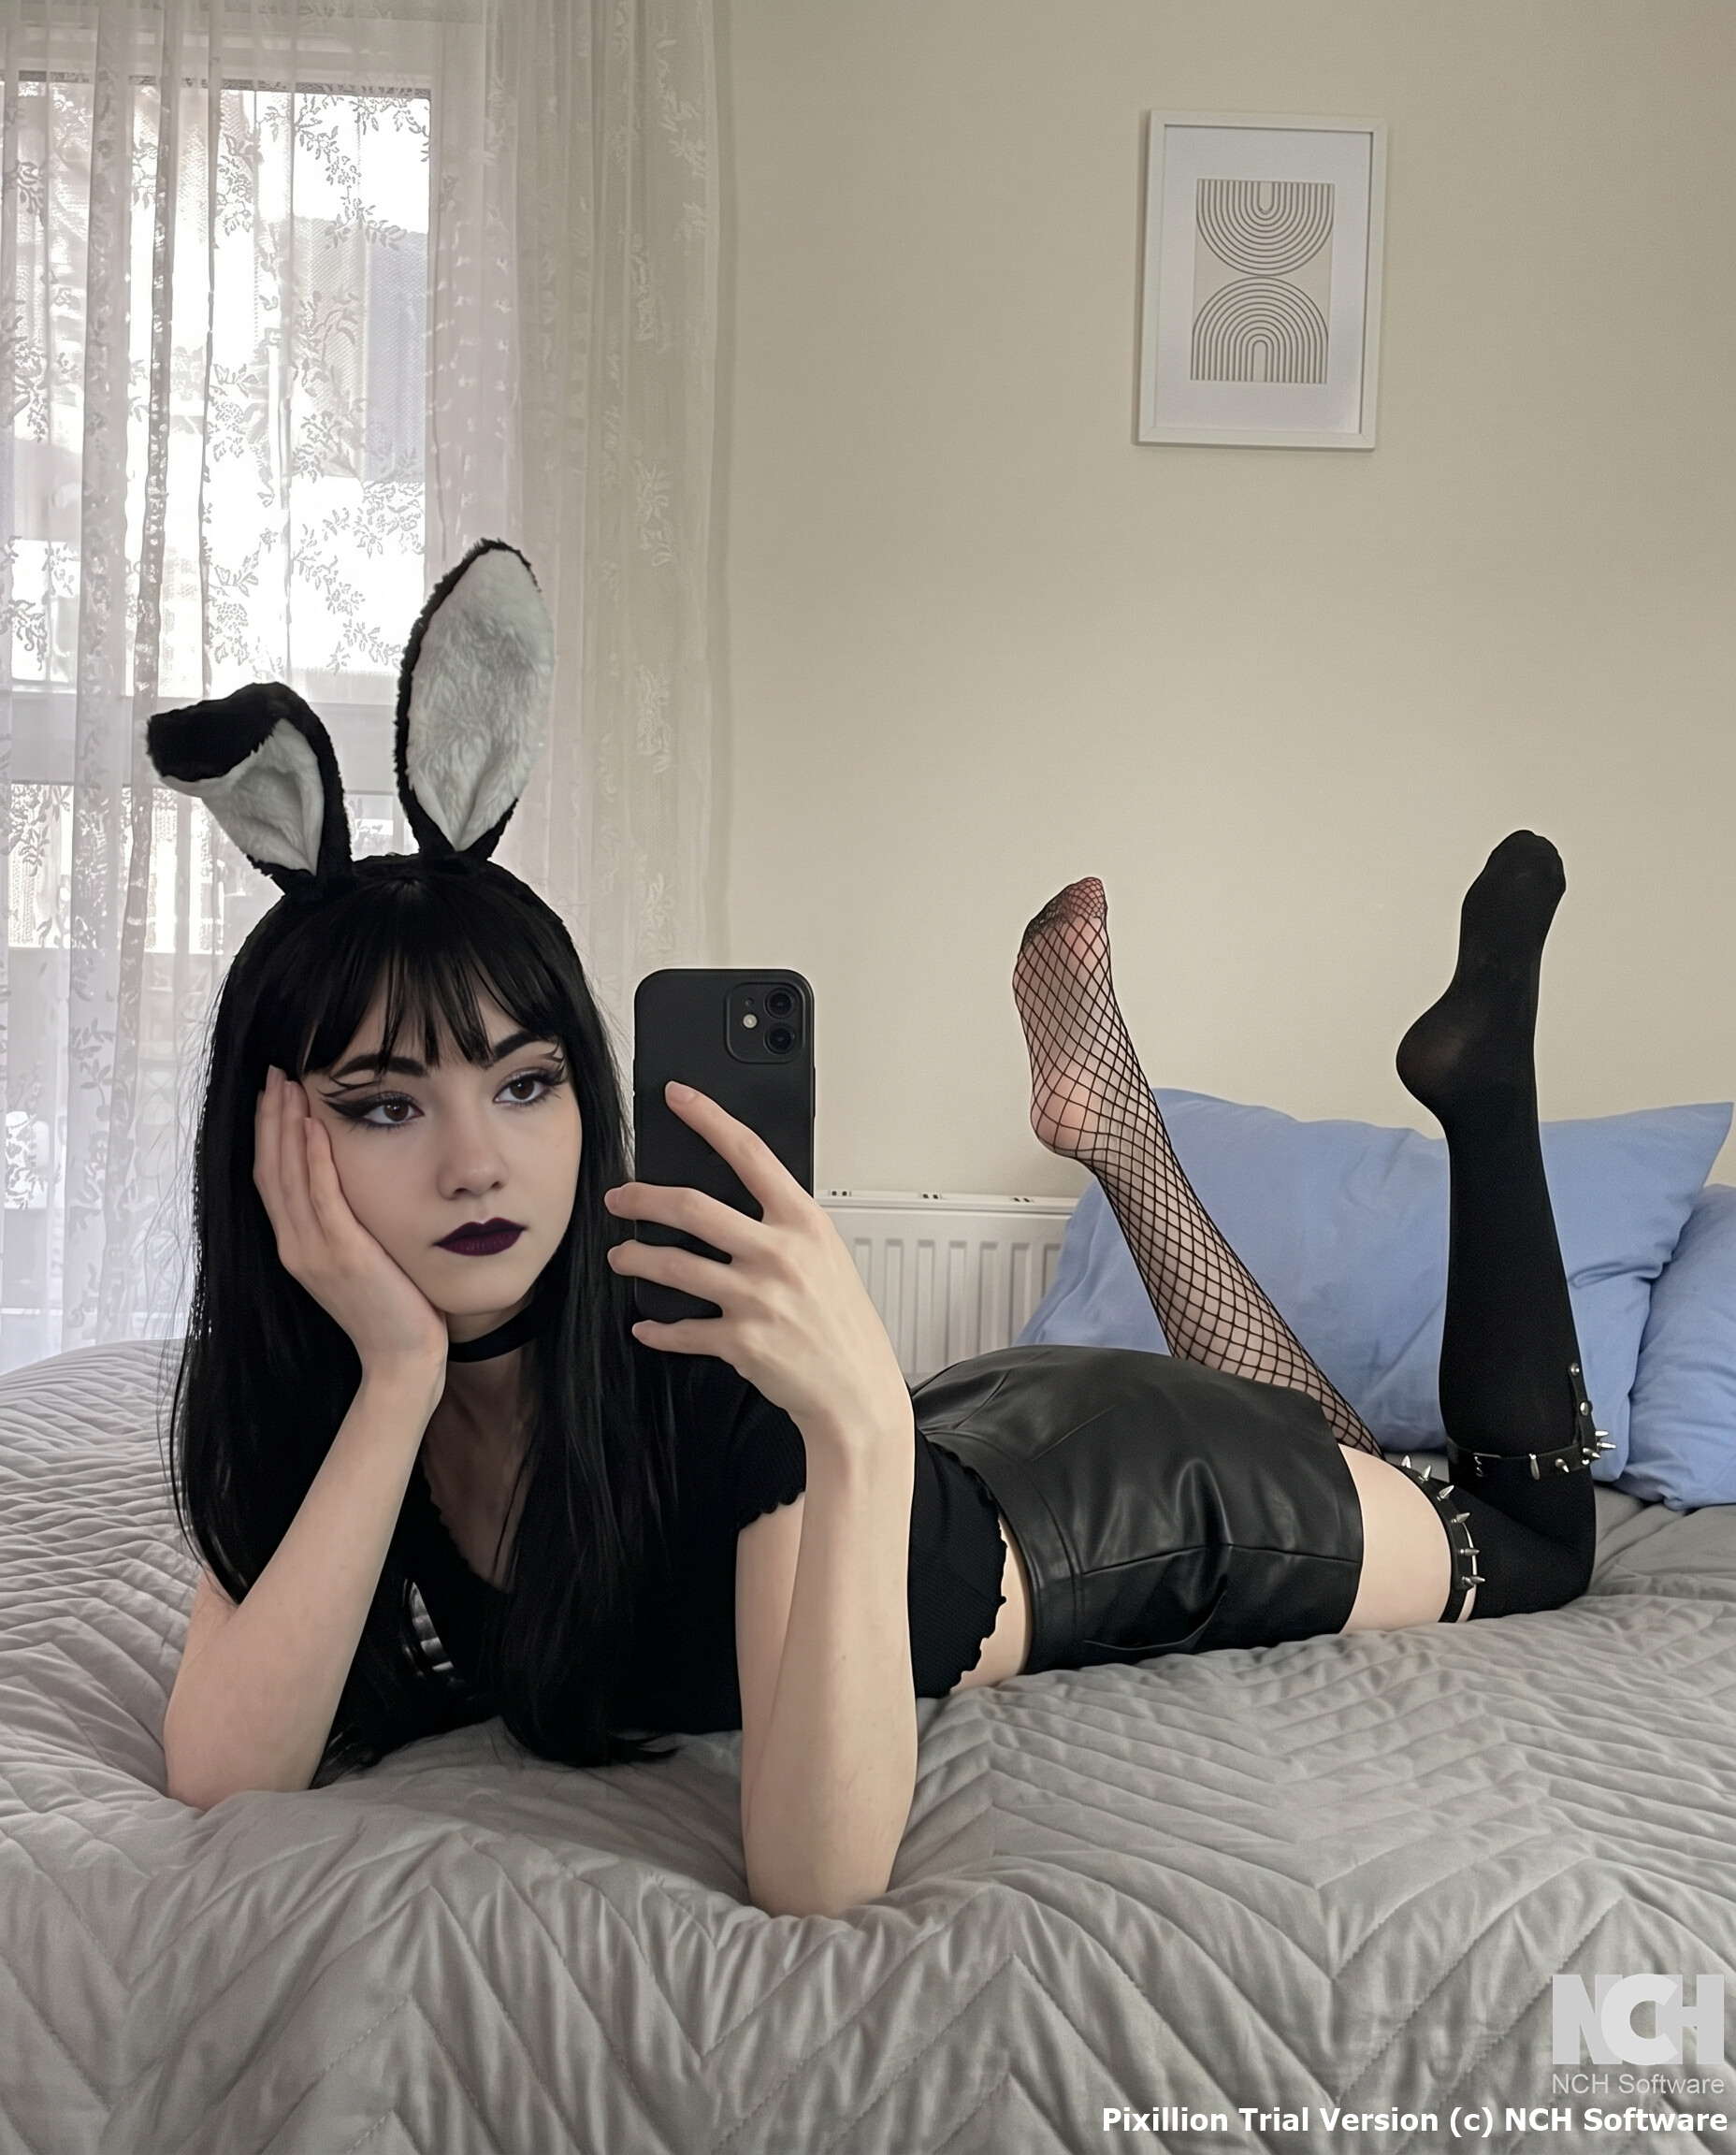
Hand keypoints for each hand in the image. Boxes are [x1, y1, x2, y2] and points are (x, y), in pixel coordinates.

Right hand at [253, 1067, 447, 1391]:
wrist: (402, 1359)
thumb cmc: (393, 1308)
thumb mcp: (362, 1258)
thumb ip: (347, 1223)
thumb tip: (354, 1181)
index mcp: (297, 1248)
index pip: (271, 1179)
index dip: (269, 1134)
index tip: (275, 1093)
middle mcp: (296, 1247)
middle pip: (270, 1170)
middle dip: (271, 1119)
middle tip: (275, 1073)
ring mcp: (315, 1253)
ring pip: (289, 1177)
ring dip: (287, 1127)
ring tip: (289, 1085)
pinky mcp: (343, 1255)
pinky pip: (322, 1197)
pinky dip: (315, 1158)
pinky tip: (317, 1125)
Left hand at [604, 1084, 910, 1459]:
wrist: (856, 1391)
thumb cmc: (844, 1323)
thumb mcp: (826, 1256)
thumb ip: (784, 1226)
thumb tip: (737, 1202)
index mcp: (803, 1223)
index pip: (750, 1153)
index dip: (709, 1118)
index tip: (680, 1097)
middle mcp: (778, 1254)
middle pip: (692, 1208)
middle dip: (642, 1198)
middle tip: (621, 1198)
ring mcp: (757, 1298)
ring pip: (674, 1264)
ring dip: (636, 1257)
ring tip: (623, 1255)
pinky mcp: (739, 1340)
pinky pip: (680, 1328)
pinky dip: (656, 1327)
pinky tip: (647, 1324)